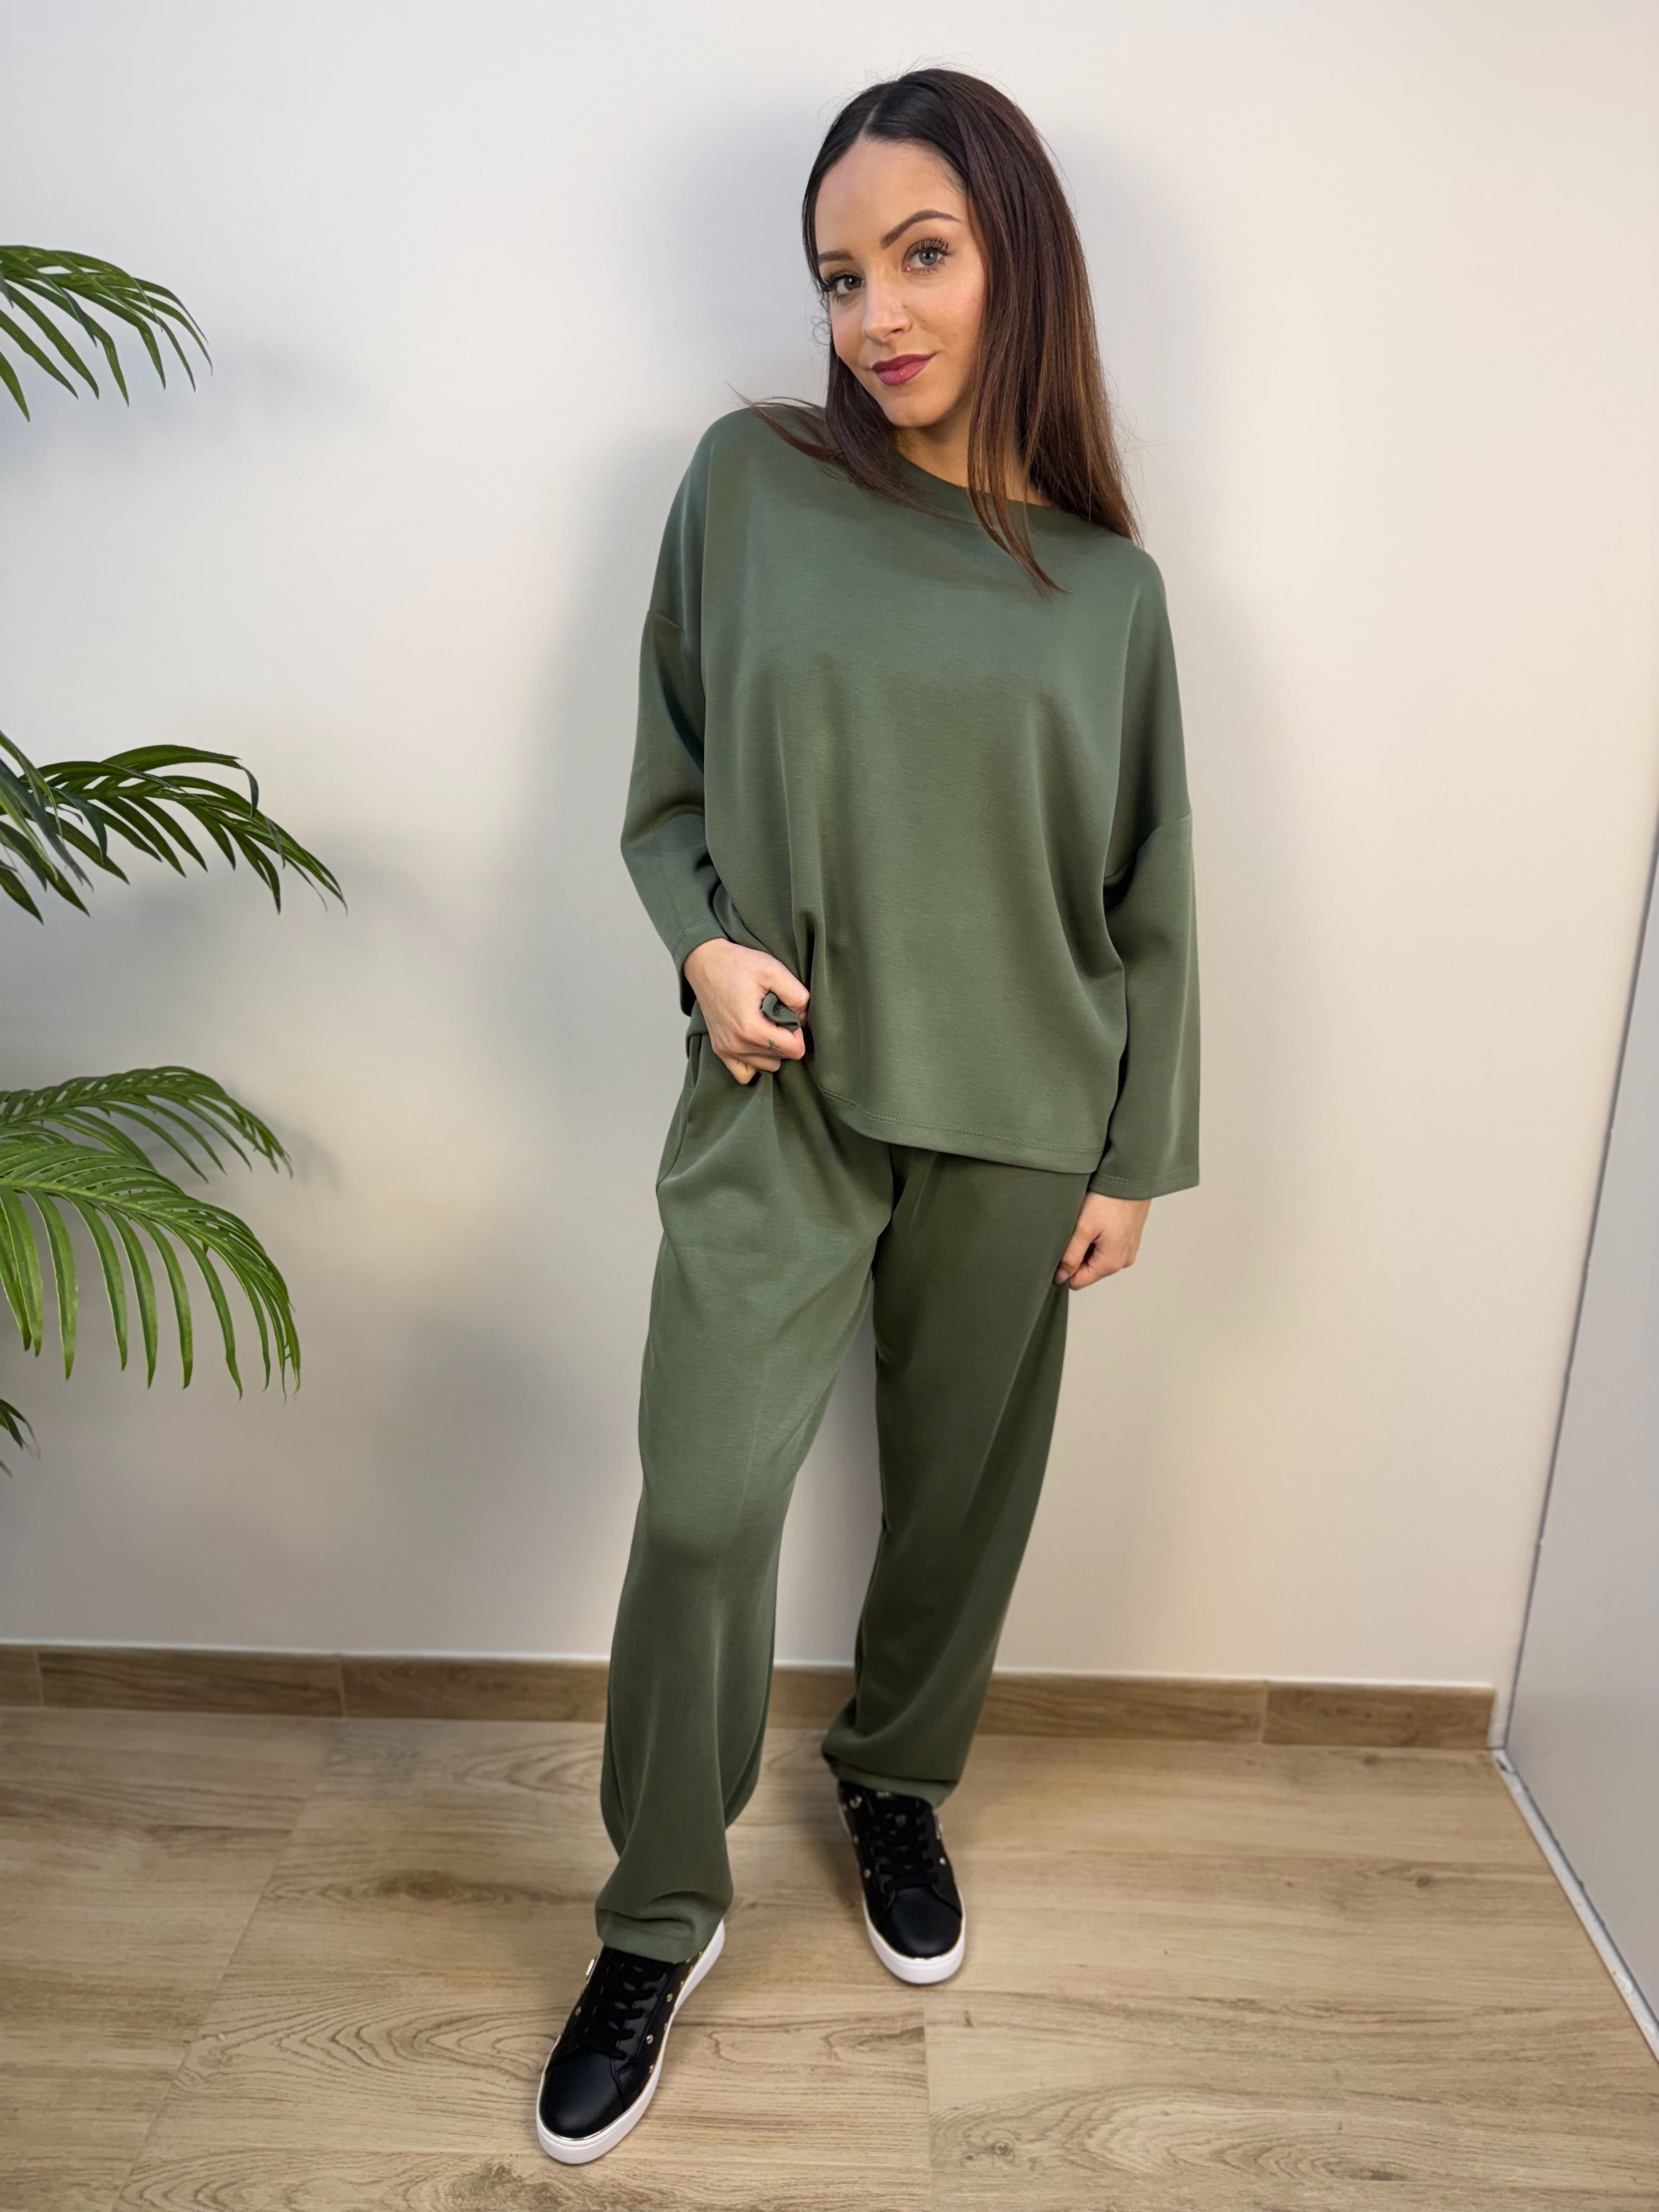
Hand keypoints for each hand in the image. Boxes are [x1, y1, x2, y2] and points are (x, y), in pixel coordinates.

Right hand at [683, 938, 809, 1083]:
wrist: (705, 962)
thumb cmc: (737, 964)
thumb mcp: (773, 970)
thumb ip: (796, 995)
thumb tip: (803, 1018)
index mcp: (751, 1029)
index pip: (793, 1050)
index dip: (798, 1033)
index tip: (790, 1015)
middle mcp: (737, 1045)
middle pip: (780, 1059)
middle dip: (785, 1040)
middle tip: (776, 1016)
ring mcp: (726, 1050)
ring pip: (765, 1067)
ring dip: (772, 1051)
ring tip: (766, 1026)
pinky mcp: (719, 1050)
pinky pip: (744, 1073)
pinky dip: (755, 1062)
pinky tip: (757, 1043)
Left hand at [1054, 1192, 1150, 1288]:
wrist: (1132, 1177)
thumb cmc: (1108, 1200)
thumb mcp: (1083, 1229)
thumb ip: (1070, 1256)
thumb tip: (1061, 1278)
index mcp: (1111, 1264)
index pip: (1078, 1282)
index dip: (1065, 1268)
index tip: (1062, 1247)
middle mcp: (1123, 1262)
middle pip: (1088, 1270)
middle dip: (1077, 1254)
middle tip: (1076, 1231)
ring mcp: (1128, 1251)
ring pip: (1097, 1258)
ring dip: (1088, 1245)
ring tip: (1088, 1224)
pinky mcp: (1130, 1240)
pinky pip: (1108, 1247)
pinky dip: (1099, 1237)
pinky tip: (1099, 1221)